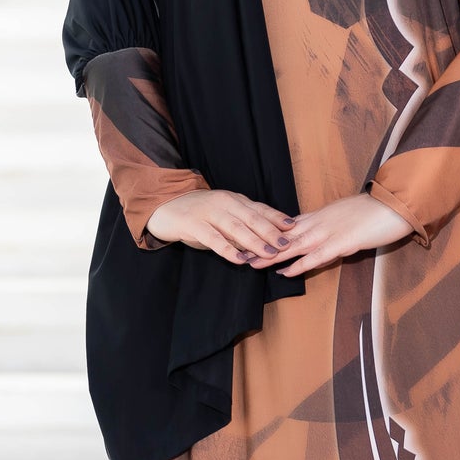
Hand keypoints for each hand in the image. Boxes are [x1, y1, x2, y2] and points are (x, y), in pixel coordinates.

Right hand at [144, 189, 297, 265]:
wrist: (165, 206)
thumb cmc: (200, 213)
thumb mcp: (223, 213)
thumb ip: (242, 224)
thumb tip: (268, 240)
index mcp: (233, 200)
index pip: (259, 208)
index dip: (276, 217)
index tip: (294, 227)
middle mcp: (223, 203)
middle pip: (251, 217)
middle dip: (271, 231)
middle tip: (287, 244)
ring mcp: (208, 213)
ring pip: (235, 227)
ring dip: (254, 241)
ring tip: (270, 254)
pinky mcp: (193, 224)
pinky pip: (213, 238)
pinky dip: (228, 249)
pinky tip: (240, 259)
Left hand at [260, 193, 416, 276]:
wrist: (395, 206)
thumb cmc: (375, 212)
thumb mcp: (346, 215)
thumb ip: (331, 225)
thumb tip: (321, 236)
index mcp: (321, 214)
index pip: (288, 224)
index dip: (268, 232)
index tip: (249, 236)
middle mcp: (320, 221)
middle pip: (284, 234)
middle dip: (261, 243)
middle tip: (240, 251)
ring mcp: (329, 231)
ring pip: (293, 245)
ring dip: (272, 255)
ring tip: (252, 263)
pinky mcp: (342, 243)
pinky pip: (315, 256)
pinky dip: (298, 265)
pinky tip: (284, 272)